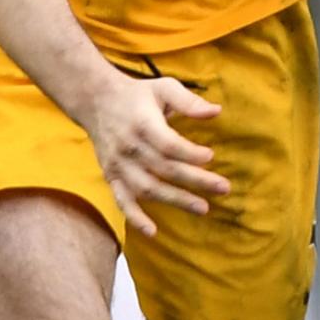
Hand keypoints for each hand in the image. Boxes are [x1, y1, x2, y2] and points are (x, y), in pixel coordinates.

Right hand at [77, 69, 227, 238]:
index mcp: (143, 124)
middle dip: (196, 180)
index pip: (169, 144)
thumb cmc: (137, 94)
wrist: (95, 100)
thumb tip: (216, 111)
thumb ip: (188, 101)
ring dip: (175, 200)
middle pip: (165, 169)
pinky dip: (135, 217)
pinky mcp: (111, 176)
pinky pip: (122, 200)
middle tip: (224, 188)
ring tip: (203, 208)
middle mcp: (129, 147)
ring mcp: (119, 165)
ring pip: (148, 188)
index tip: (211, 157)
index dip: (190, 153)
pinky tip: (153, 232)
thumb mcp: (163, 87)